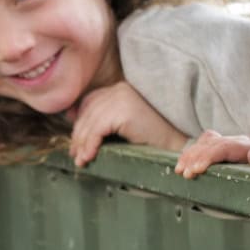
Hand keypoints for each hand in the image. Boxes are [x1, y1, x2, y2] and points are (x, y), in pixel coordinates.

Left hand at [65, 82, 186, 165]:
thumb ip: (105, 121)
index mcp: (121, 88)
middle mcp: (120, 89)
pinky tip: (88, 157)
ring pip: (90, 122)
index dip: (80, 121)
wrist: (176, 146)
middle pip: (87, 111)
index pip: (90, 101)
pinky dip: (90, 144)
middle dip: (79, 135)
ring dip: (82, 143)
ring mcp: (122, 98)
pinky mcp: (124, 111)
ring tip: (81, 160)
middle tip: (75, 154)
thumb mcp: (124, 126)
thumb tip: (73, 121)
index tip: (76, 141)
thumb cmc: (152, 140)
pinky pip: (97, 129)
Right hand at [175, 130, 249, 177]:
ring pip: (206, 143)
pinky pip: (202, 144)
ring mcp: (228, 143)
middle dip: (197, 157)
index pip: (227, 147)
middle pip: (214, 144)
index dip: (210, 156)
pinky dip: (190, 154)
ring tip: (180, 170)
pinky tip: (181, 164)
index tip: (198, 169)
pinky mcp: (219, 146)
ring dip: (190, 156)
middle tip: (186, 173)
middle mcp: (240, 142)